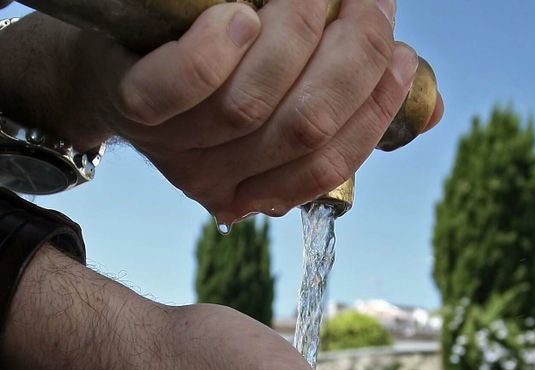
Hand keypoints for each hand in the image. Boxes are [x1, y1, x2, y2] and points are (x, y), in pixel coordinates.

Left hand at [0, 1, 442, 222]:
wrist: (106, 63)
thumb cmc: (202, 70)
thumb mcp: (278, 90)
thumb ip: (345, 99)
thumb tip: (428, 110)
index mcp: (258, 184)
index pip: (333, 161)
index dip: (375, 106)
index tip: (400, 52)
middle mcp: (217, 179)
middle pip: (303, 127)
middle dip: (350, 56)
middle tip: (366, 0)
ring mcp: (173, 146)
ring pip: (252, 103)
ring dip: (295, 34)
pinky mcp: (132, 105)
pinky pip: (181, 87)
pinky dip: (217, 50)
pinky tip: (241, 13)